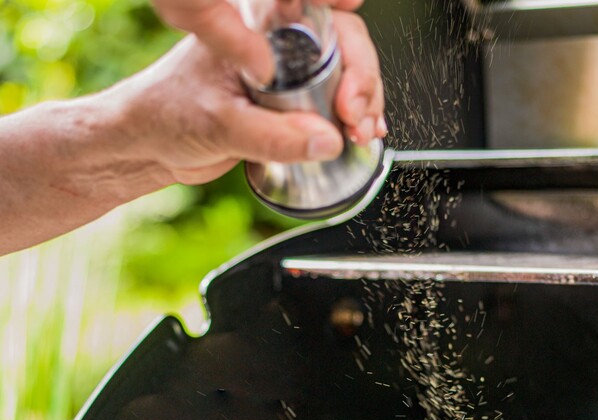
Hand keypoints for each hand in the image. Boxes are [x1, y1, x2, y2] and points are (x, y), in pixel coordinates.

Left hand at [150, 0, 384, 144]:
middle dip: (363, 81)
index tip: (356, 84)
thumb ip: (273, 136)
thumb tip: (328, 140)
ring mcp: (289, 73)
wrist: (152, 145)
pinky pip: (335, 102)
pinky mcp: (292, 104)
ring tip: (362, 135)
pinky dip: (353, 118)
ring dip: (364, 104)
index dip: (352, 36)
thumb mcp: (221, 125)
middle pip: (346, 45)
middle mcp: (279, 44)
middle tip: (356, 119)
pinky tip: (362, 136)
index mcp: (259, 27)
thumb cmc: (169, 116)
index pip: (322, 14)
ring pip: (347, 74)